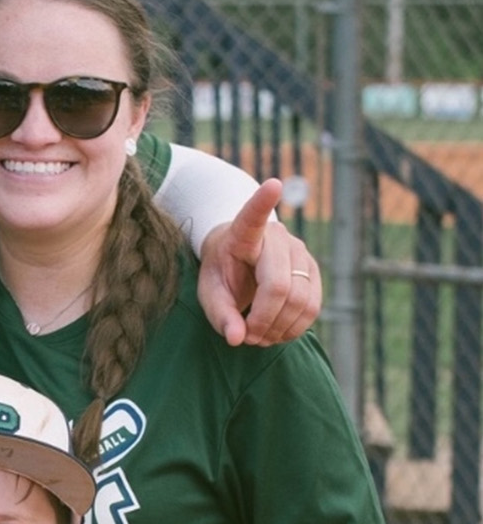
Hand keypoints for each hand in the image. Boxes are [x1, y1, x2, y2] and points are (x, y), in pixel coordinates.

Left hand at [196, 180, 321, 346]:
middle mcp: (277, 237)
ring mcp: (300, 251)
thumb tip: (236, 338)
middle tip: (246, 337)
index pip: (253, 216)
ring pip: (301, 300)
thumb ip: (220, 314)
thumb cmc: (222, 272)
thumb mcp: (210, 292)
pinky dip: (295, 328)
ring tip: (258, 336)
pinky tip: (277, 332)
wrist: (240, 260)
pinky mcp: (313, 270)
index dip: (263, 202)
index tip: (273, 184)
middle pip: (279, 286)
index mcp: (244, 234)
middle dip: (263, 320)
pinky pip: (313, 307)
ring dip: (279, 329)